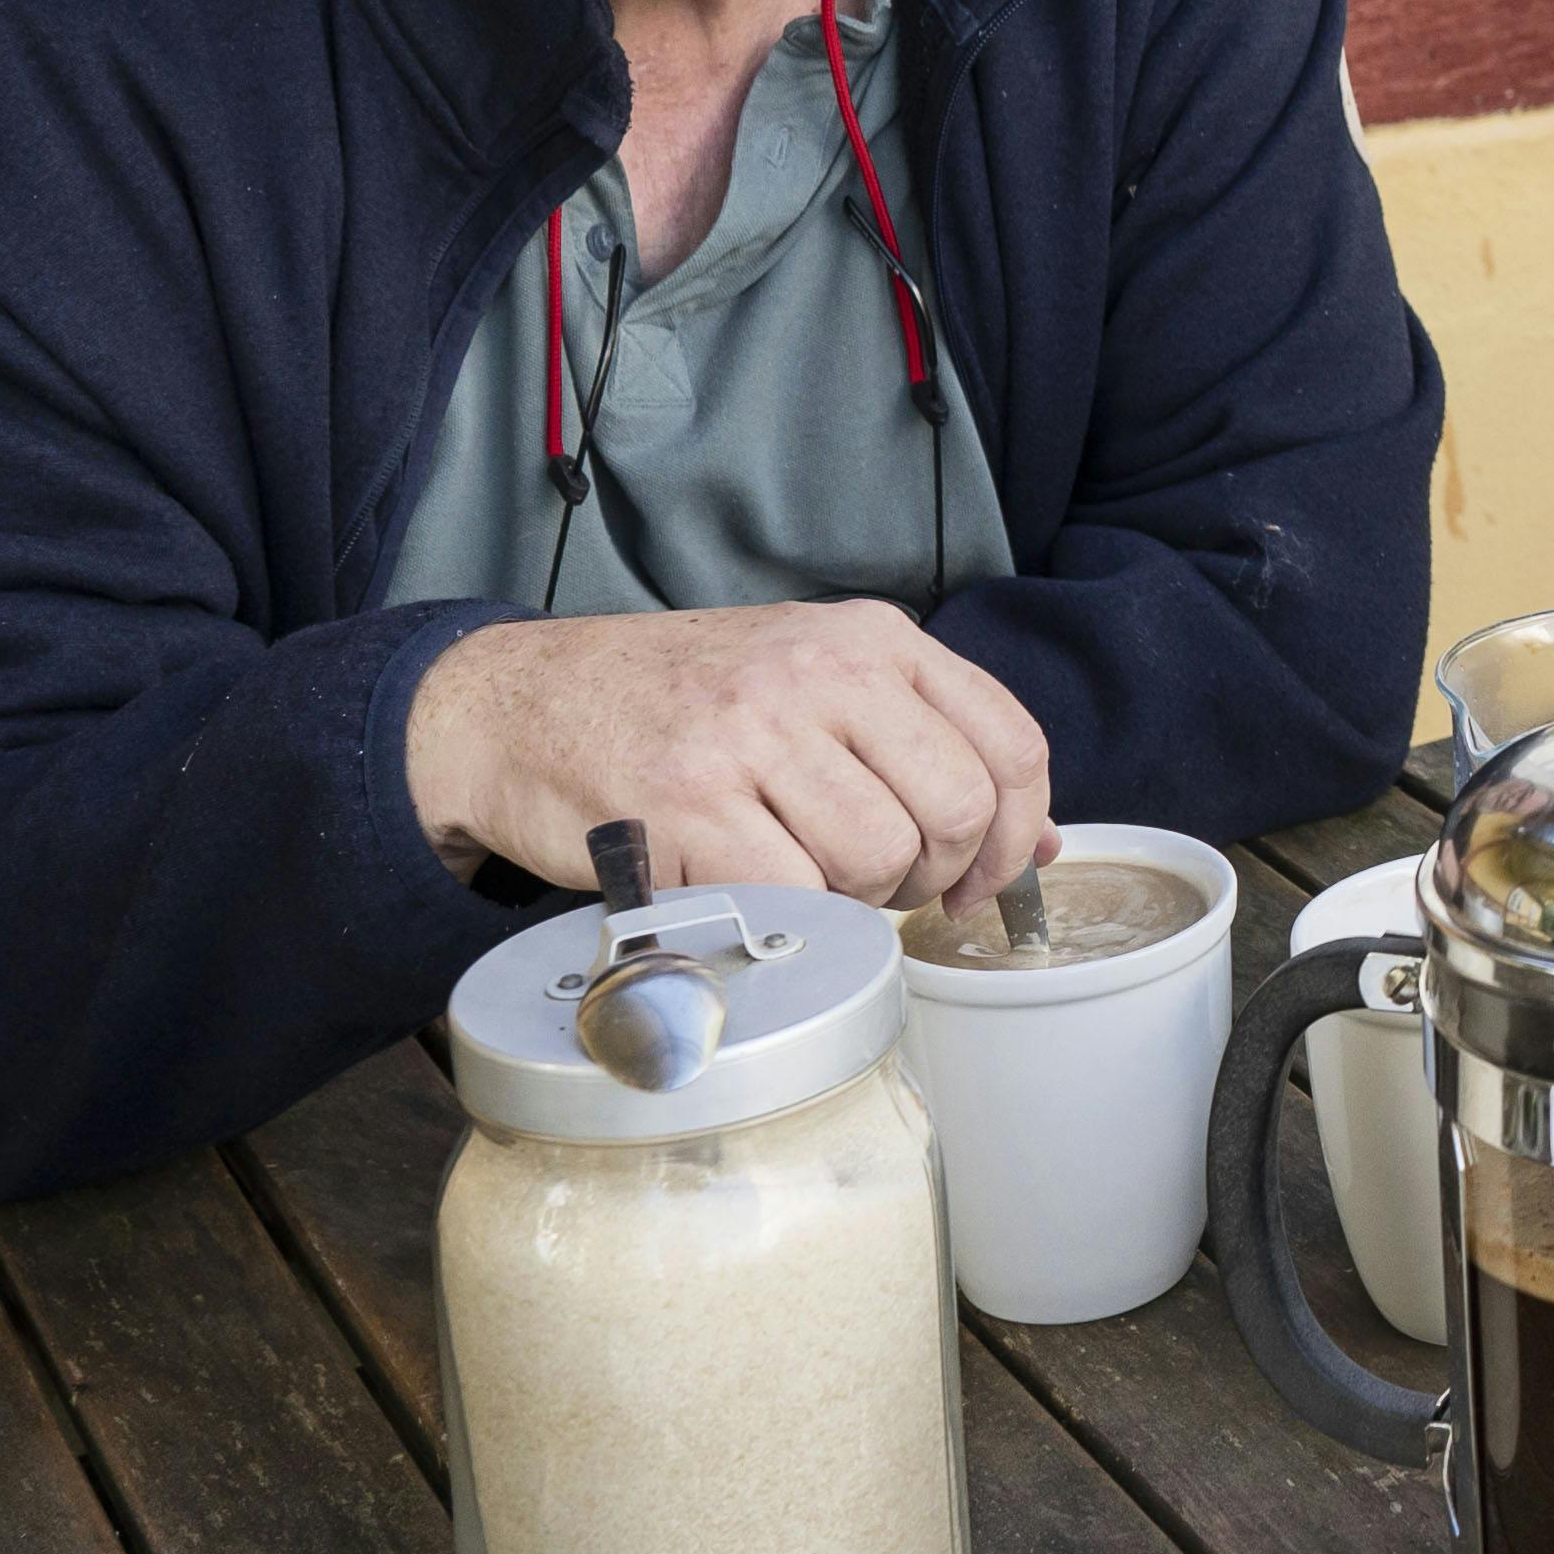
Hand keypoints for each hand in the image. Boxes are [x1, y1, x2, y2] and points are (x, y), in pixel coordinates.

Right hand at [406, 602, 1055, 913]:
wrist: (520, 705)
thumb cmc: (678, 708)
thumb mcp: (813, 685)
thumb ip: (922, 746)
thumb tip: (1034, 842)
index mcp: (869, 639)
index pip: (1008, 740)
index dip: (1016, 830)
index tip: (984, 879)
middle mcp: (820, 672)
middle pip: (956, 808)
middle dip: (936, 877)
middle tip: (883, 889)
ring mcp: (753, 734)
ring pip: (880, 857)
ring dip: (856, 900)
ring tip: (802, 878)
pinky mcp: (691, 804)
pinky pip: (796, 893)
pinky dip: (786, 915)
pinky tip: (749, 889)